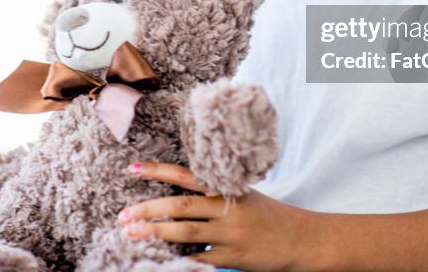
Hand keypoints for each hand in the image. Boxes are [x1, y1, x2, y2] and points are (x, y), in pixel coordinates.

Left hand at [118, 161, 316, 271]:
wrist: (304, 240)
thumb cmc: (269, 217)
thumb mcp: (244, 197)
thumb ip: (214, 195)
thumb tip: (173, 199)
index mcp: (229, 188)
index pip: (188, 175)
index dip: (160, 171)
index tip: (133, 169)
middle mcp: (229, 208)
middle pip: (181, 205)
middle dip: (148, 209)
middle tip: (123, 215)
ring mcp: (232, 234)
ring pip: (186, 232)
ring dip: (155, 233)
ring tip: (131, 235)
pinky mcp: (235, 258)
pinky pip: (200, 259)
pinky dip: (179, 259)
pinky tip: (161, 259)